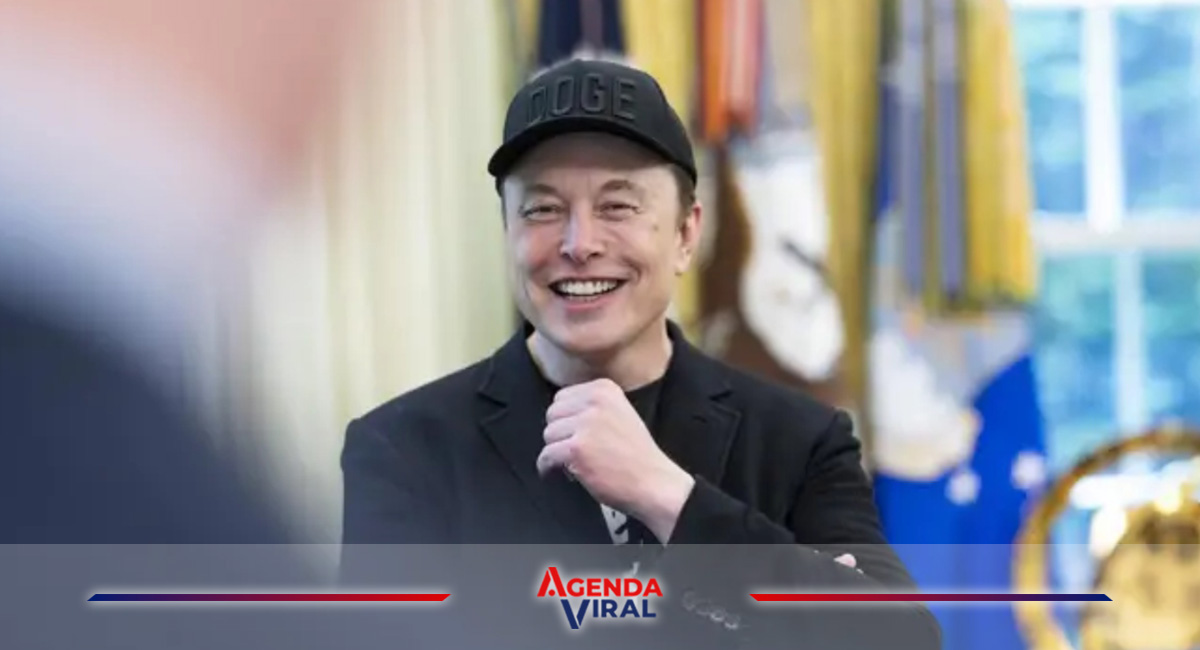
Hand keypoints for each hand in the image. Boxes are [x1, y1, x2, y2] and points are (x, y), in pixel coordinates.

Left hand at [537, 378, 694, 541]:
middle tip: (578, 449)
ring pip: (548, 435)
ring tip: (578, 461)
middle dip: (560, 434)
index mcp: (604, 389)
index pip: (562, 397)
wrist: (653, 482)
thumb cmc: (636, 455)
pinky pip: (546, 456)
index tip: (578, 434)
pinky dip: (549, 468)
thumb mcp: (620, 413)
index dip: (567, 419)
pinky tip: (564, 473)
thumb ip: (591, 407)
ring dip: (557, 452)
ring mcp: (585, 425)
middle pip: (552, 414)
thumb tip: (560, 415)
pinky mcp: (576, 449)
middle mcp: (595, 401)